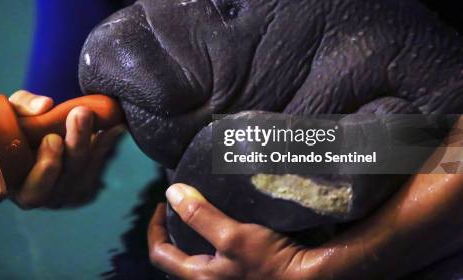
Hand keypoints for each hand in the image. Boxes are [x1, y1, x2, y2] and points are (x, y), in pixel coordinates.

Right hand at [0, 90, 124, 238]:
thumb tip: (44, 105)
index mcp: (2, 182)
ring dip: (80, 147)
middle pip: (39, 193)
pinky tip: (113, 126)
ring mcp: (58, 196)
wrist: (59, 125)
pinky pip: (95, 172)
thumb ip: (23, 106)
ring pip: (71, 181)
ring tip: (84, 114)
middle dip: (49, 166)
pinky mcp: (84, 189)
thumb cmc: (26, 121)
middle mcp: (28, 195)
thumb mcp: (16, 109)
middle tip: (53, 136)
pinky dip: (104, 147)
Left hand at [148, 184, 323, 279]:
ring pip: (198, 257)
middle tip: (182, 205)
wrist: (309, 277)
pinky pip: (217, 256)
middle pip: (176, 257)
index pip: (159, 253)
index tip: (163, 203)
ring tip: (203, 210)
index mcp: (198, 276)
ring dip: (195, 235)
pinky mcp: (241, 272)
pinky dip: (214, 239)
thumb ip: (201, 216)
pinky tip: (226, 222)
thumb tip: (173, 192)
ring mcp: (224, 278)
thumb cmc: (269, 261)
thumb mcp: (232, 236)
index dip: (154, 228)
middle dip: (174, 230)